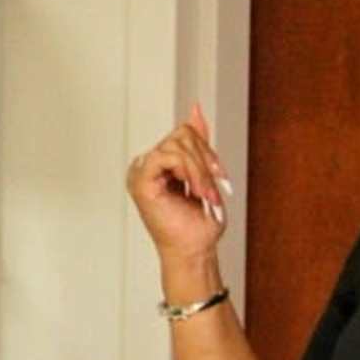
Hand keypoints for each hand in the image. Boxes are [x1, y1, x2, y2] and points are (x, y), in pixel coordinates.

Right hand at [128, 106, 235, 268]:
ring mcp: (141, 172)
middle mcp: (146, 165)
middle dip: (206, 160)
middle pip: (182, 134)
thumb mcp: (206, 173)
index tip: (218, 175)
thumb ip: (198, 142)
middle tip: (213, 188)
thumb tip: (195, 109)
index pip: (183, 133)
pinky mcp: (141, 181)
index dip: (206, 150)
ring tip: (205, 194)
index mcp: (158, 163)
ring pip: (179, 144)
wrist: (195, 250)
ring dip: (201, 170)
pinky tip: (194, 190)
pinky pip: (169, 156)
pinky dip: (190, 172)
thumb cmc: (198, 223)